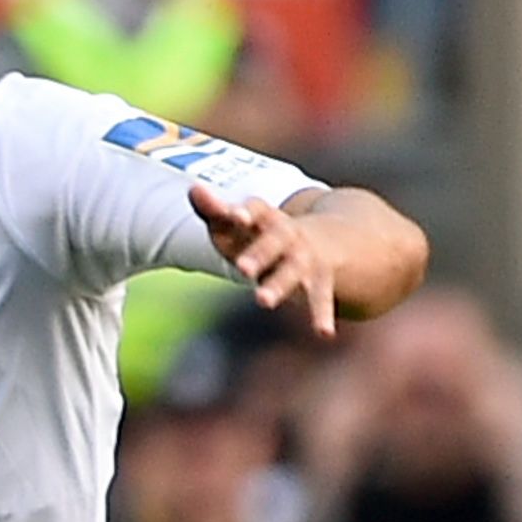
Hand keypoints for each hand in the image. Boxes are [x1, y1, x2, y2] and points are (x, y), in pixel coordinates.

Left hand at [193, 182, 337, 343]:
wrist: (328, 240)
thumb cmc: (264, 236)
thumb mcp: (239, 224)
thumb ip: (214, 210)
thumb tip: (193, 187)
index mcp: (267, 218)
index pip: (257, 210)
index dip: (245, 212)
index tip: (233, 214)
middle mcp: (289, 236)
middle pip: (275, 241)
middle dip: (260, 253)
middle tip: (242, 268)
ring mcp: (305, 259)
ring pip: (293, 271)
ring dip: (279, 285)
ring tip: (263, 301)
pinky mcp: (319, 281)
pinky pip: (321, 298)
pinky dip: (322, 315)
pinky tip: (324, 334)